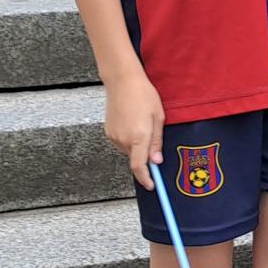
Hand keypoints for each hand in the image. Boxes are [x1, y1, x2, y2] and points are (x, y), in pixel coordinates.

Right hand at [104, 69, 164, 188]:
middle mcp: (123, 139)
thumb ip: (156, 142)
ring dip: (137, 145)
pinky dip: (129, 139)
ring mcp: (114, 136)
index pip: (140, 167)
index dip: (146, 179)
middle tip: (152, 137)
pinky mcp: (108, 131)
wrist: (122, 81)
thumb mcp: (158, 118)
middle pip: (135, 158)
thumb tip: (156, 161)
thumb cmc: (144, 95)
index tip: (151, 185)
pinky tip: (133, 122)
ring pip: (129, 150)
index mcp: (138, 137)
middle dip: (145, 155)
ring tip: (142, 123)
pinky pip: (121, 142)